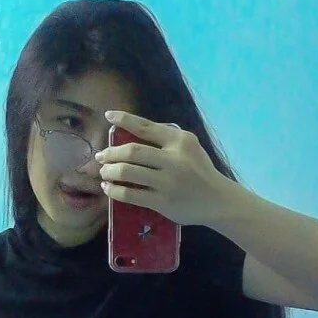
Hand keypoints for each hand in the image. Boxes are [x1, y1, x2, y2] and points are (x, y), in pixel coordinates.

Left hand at [97, 110, 223, 225]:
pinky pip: (131, 194)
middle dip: (111, 153)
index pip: (146, 127)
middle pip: (132, 151)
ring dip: (110, 171)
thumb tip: (134, 133)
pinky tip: (109, 188)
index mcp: (179, 141)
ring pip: (128, 172)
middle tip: (100, 156)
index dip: (125, 120)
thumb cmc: (200, 172)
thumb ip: (167, 139)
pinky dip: (115, 191)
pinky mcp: (162, 202)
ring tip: (103, 173)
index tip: (109, 116)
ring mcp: (167, 182)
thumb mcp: (190, 147)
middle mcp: (173, 159)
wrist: (217, 200)